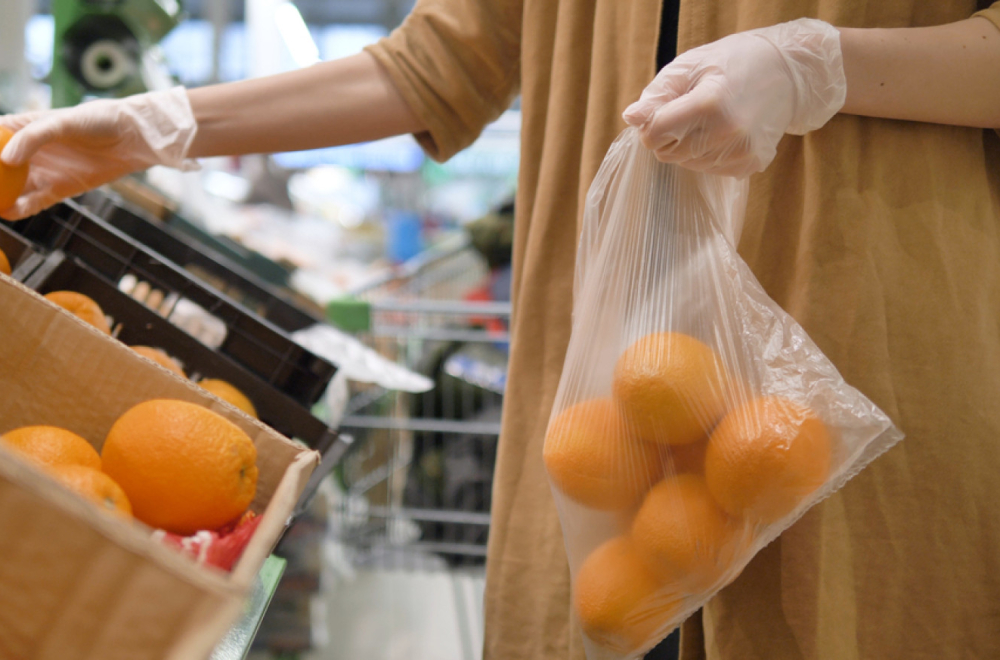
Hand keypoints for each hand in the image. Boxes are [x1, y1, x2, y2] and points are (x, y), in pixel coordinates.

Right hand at [0, 87, 197, 219]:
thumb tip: (5, 159)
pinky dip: (19, 209)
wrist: (132, 139)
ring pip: (9, 188)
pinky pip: (32, 203)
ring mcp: (40, 172)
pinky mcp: (57, 190)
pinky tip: (8, 213)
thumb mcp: (63, 123)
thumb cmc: (98, 121)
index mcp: (21, 128)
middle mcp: (26, 152)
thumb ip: (34, 138)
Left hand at [623, 18, 845, 177]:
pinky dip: (709, 155)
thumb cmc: (732, 63)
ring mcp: (741, 153)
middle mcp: (727, 134)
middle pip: (669, 154)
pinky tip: (725, 133)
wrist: (787, 73)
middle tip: (691, 112)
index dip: (651, 124)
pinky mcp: (751, 165)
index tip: (664, 110)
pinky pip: (710, 171)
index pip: (654, 135)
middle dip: (670, 136)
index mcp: (709, 104)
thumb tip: (631, 118)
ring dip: (689, 146)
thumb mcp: (691, 66)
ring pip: (687, 165)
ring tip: (712, 120)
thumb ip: (658, 94)